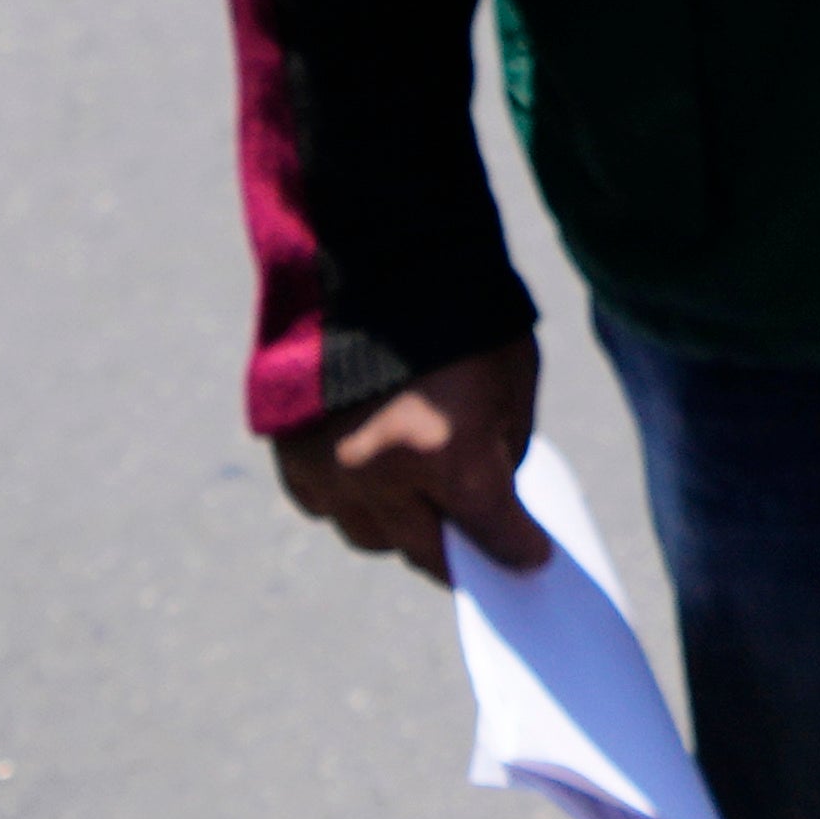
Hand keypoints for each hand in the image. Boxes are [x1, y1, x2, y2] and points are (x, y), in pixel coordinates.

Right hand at [272, 337, 550, 585]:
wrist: (371, 257)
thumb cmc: (459, 311)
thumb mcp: (510, 379)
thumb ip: (501, 446)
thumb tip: (490, 492)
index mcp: (444, 454)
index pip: (490, 529)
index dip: (516, 548)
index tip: (531, 561)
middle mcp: (379, 475)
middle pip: (424, 547)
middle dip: (458, 554)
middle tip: (478, 555)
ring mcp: (327, 469)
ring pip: (369, 533)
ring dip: (402, 529)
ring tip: (426, 514)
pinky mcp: (289, 454)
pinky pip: (325, 504)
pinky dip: (354, 501)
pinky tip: (376, 483)